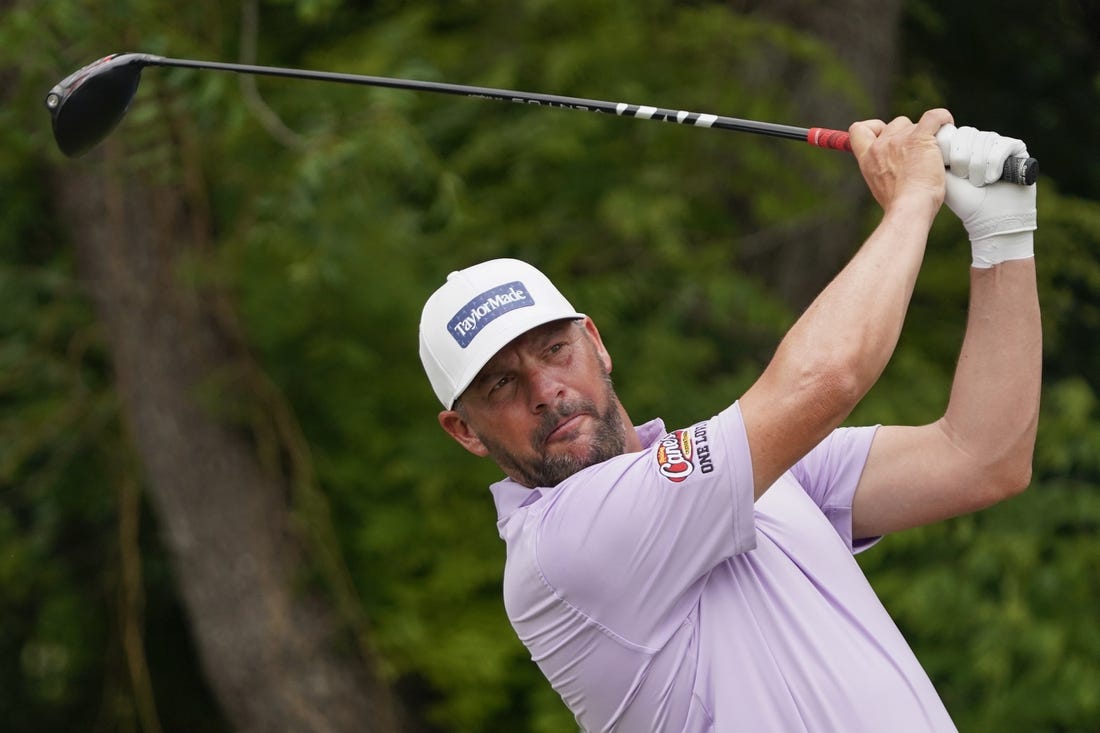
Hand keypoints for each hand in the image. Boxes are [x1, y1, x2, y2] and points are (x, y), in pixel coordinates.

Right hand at [849, 108, 953, 212]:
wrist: (909, 208)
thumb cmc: (900, 205)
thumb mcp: (881, 187)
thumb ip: (884, 172)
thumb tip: (895, 170)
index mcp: (867, 158)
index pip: (858, 130)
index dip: (873, 128)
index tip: (885, 135)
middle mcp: (880, 145)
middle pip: (895, 124)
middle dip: (907, 134)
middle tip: (919, 154)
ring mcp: (899, 140)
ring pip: (915, 124)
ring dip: (925, 134)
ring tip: (934, 154)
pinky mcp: (919, 138)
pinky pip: (934, 117)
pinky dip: (942, 118)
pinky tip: (947, 125)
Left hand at [936, 124, 1036, 266]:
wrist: (990, 219)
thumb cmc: (965, 201)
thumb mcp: (943, 176)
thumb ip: (934, 155)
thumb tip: (924, 134)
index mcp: (965, 148)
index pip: (957, 133)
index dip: (953, 150)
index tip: (951, 170)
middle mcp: (982, 143)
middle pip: (969, 134)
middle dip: (963, 159)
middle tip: (965, 178)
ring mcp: (1001, 145)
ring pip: (985, 139)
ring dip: (978, 166)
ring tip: (979, 182)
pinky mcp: (1018, 150)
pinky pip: (1004, 144)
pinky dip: (995, 163)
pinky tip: (993, 179)